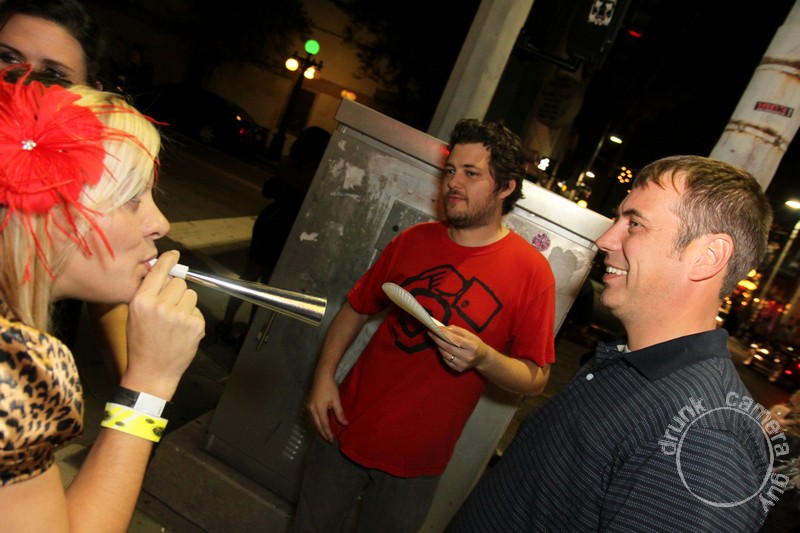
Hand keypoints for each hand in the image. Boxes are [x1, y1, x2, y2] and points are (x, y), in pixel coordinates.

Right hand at [122, 250, 204, 398]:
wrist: (152, 371)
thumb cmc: (141, 343)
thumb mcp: (135, 314)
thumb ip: (147, 292)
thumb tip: (162, 271)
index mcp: (142, 300)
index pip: (160, 271)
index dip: (169, 261)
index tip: (174, 255)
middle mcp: (161, 306)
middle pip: (179, 282)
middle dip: (176, 291)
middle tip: (169, 308)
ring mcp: (180, 316)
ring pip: (191, 294)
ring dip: (185, 304)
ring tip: (174, 321)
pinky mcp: (195, 325)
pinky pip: (197, 310)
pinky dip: (192, 318)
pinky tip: (181, 331)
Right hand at [306, 375, 347, 442]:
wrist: (321, 376)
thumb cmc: (330, 387)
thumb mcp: (336, 400)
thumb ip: (339, 413)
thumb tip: (345, 423)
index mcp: (319, 409)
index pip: (324, 424)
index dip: (328, 433)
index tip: (332, 440)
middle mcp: (311, 409)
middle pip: (317, 425)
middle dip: (323, 433)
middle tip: (329, 440)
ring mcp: (308, 407)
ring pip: (314, 422)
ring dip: (319, 429)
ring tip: (325, 435)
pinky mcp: (308, 405)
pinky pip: (312, 418)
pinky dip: (317, 423)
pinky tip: (321, 425)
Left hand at [429, 325, 487, 371]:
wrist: (482, 358)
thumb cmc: (474, 343)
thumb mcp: (468, 334)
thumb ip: (456, 330)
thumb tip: (442, 328)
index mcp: (471, 346)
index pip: (455, 339)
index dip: (444, 334)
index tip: (435, 328)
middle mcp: (467, 357)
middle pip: (448, 347)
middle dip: (437, 339)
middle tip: (430, 332)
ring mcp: (462, 364)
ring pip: (445, 354)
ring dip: (438, 346)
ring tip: (435, 339)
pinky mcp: (458, 369)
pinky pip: (446, 360)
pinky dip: (442, 353)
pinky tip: (442, 348)